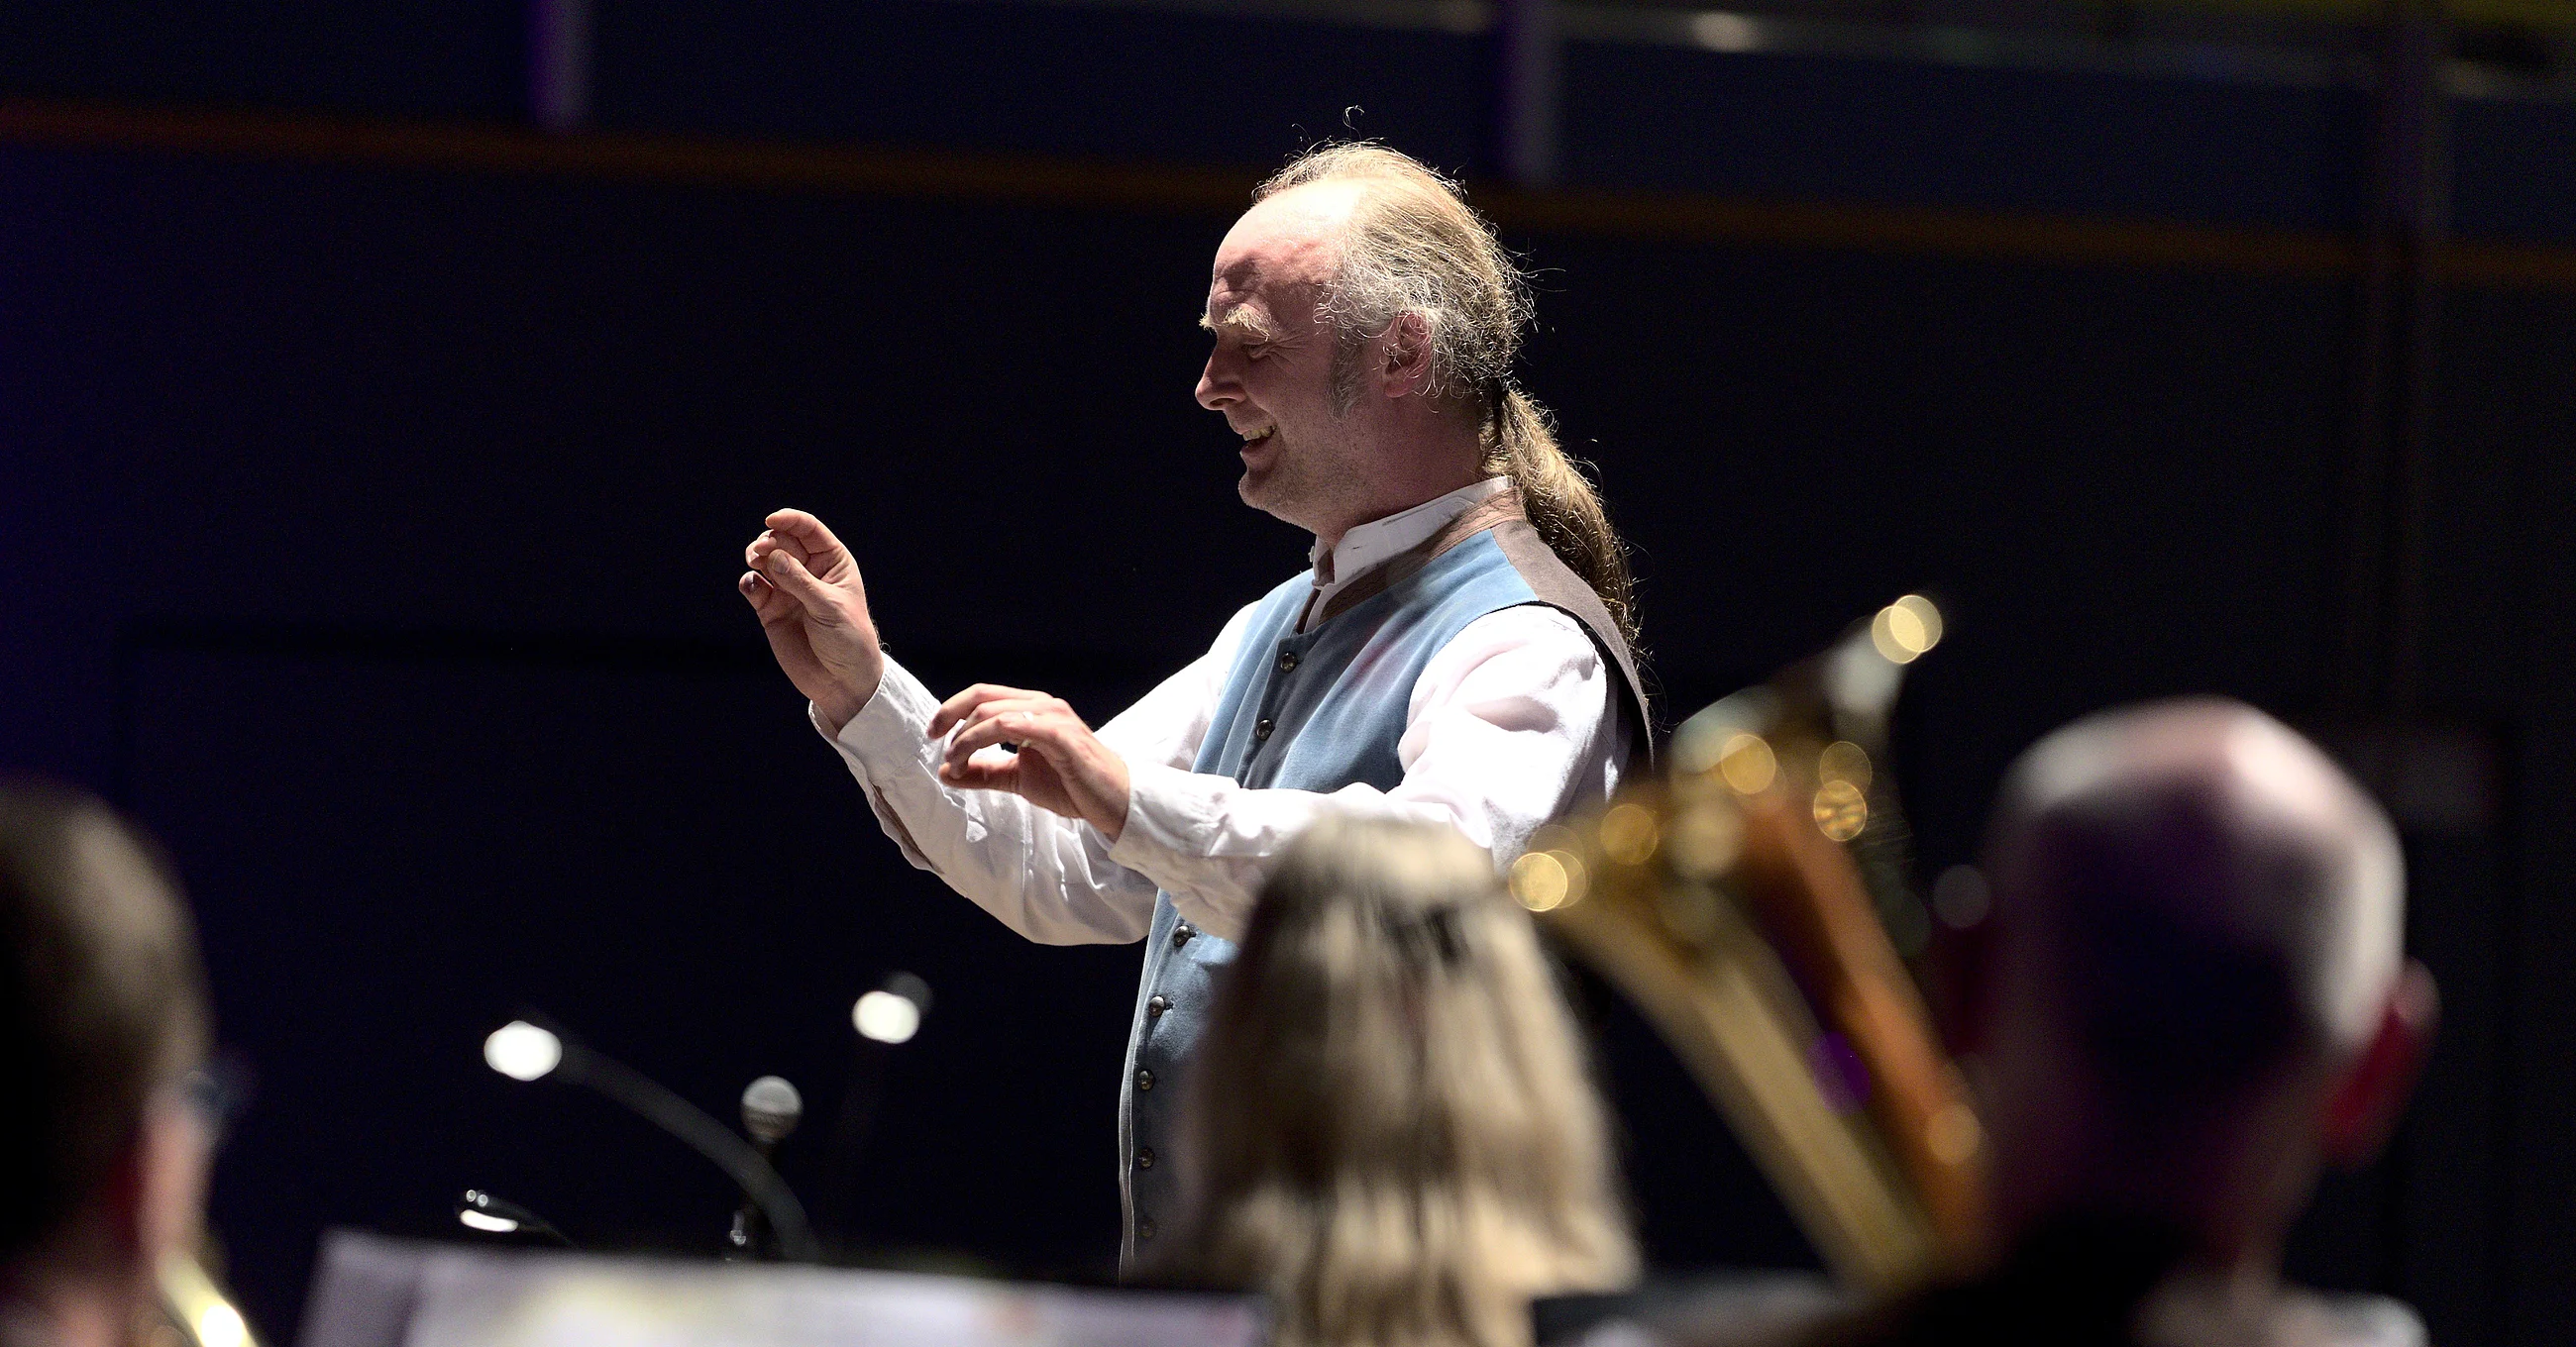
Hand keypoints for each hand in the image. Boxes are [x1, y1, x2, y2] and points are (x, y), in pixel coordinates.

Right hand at [739, 509, 883, 731]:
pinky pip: (754, 587)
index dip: (790, 521)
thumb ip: (800, 582)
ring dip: (756, 556)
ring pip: (764, 561)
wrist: (842, 681)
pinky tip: (753, 585)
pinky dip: (749, 582)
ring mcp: (788, 590)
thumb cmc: (848, 639)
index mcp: (832, 562)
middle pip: (782, 542)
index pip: (808, 530)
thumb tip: (771, 555)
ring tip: (755, 563)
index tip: (771, 521)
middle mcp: (808, 572)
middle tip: (762, 552)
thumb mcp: (829, 607)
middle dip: (770, 541)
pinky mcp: (771, 610)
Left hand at [927, 685, 1131, 838]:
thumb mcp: (1018, 779)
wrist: (1114, 801)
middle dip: (951, 718)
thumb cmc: (1072, 785)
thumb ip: (985, 772)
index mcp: (1032, 709)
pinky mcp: (1062, 735)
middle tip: (937, 745)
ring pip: (994, 712)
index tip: (933, 734)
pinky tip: (974, 759)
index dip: (952, 709)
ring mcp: (1053, 717)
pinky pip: (1017, 726)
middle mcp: (1042, 705)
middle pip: (983, 697)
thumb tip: (946, 772)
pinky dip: (986, 740)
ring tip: (957, 763)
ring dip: (966, 738)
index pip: (984, 696)